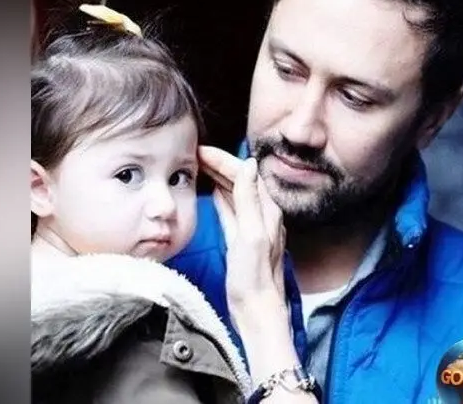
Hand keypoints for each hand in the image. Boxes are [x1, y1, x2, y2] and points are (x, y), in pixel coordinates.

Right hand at [199, 147, 285, 313]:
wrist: (257, 311)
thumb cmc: (255, 279)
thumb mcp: (250, 235)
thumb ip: (249, 199)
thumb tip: (249, 165)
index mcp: (267, 211)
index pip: (245, 174)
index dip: (223, 159)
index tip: (202, 150)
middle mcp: (263, 216)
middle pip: (240, 180)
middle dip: (219, 164)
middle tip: (195, 154)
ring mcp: (253, 227)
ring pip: (234, 193)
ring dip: (218, 178)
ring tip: (199, 166)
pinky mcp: (243, 240)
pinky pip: (231, 210)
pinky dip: (221, 197)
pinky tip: (212, 192)